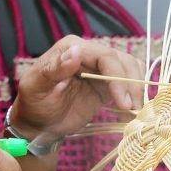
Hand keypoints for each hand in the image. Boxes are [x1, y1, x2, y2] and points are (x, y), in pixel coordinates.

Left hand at [11, 35, 144, 138]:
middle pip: (122, 61)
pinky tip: (132, 110)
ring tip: (134, 111)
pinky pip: (128, 81)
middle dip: (131, 85)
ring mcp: (100, 68)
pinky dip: (135, 93)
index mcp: (71, 47)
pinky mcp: (107, 83)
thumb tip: (77, 51)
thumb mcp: (37, 87)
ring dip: (136, 89)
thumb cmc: (34, 104)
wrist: (38, 123)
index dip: (118, 76)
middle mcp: (88, 52)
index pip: (104, 56)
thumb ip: (54, 69)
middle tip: (132, 109)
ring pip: (130, 68)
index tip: (123, 101)